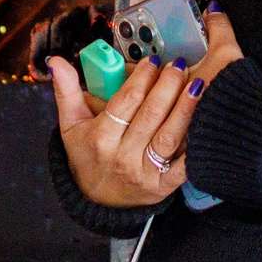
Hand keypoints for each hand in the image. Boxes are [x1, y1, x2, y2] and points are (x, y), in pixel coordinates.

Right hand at [50, 10, 233, 207]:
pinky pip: (182, 166)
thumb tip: (56, 61)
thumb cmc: (87, 155)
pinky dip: (194, 147)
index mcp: (100, 137)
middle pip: (150, 115)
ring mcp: (144, 172)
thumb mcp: (71, 125)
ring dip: (185, 109)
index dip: (141, 78)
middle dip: (167, 86)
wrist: (98, 200)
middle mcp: (122, 155)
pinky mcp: (162, 186)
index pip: (125, 101)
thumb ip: (66, 91)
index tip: (154, 61)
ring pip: (169, 136)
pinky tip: (206, 125)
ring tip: (197, 84)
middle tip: (179, 65)